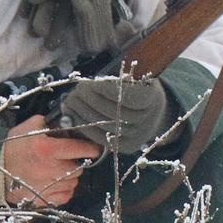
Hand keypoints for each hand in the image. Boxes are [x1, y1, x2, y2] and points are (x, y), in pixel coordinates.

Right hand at [0, 113, 91, 207]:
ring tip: (56, 171)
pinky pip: (66, 195)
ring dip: (69, 177)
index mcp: (47, 149)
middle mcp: (50, 169)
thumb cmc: (13, 148)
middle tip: (65, 159)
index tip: (94, 148)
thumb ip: (48, 123)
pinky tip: (53, 183)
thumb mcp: (27, 128)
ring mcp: (49, 187)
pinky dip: (63, 190)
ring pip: (74, 182)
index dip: (90, 147)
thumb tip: (67, 121)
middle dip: (75, 163)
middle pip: (79, 168)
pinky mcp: (46, 200)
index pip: (80, 148)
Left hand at [56, 73, 180, 156]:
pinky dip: (86, 128)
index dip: (103, 88)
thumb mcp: (133, 76)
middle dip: (88, 101)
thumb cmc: (136, 88)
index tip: (86, 82)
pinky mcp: (129, 146)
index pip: (125, 93)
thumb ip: (114, 78)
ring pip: (105, 125)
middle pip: (113, 110)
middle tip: (74, 92)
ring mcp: (139, 134)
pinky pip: (103, 138)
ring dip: (82, 114)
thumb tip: (86, 83)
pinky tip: (75, 118)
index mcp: (152, 96)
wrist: (152, 113)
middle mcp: (148, 118)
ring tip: (70, 103)